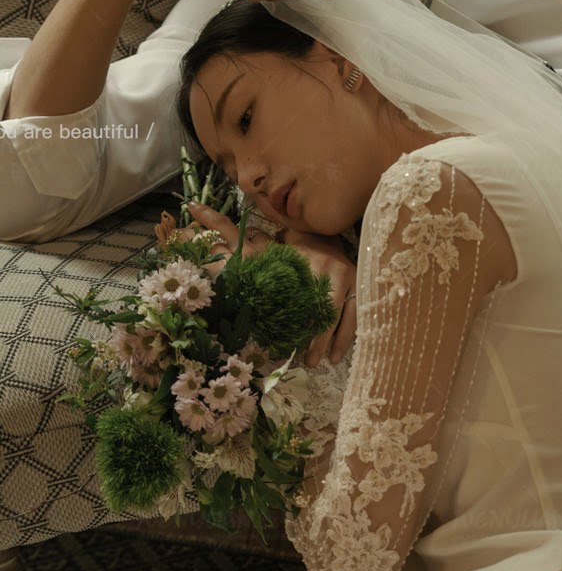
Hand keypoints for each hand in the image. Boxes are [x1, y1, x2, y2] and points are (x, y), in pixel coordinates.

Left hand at [186, 205, 358, 364]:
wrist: (325, 236)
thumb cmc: (287, 245)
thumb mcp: (259, 240)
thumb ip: (226, 229)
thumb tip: (193, 209)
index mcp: (304, 258)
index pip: (297, 292)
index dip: (295, 320)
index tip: (286, 344)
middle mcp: (328, 267)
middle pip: (322, 309)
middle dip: (315, 338)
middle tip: (305, 362)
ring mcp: (347, 277)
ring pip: (340, 315)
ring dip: (329, 341)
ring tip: (316, 362)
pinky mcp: (358, 286)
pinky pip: (355, 315)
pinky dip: (345, 337)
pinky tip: (336, 355)